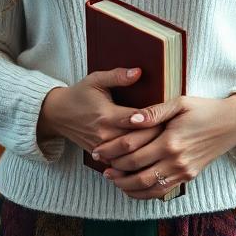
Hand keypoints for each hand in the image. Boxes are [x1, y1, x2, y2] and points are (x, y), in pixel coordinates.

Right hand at [36, 66, 166, 157]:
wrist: (58, 115)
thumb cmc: (80, 95)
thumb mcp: (96, 80)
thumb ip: (118, 76)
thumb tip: (139, 72)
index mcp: (107, 115)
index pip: (136, 120)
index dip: (154, 120)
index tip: (171, 118)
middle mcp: (105, 134)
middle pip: (138, 140)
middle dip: (157, 138)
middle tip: (177, 135)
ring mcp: (103, 148)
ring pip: (131, 155)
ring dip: (149, 153)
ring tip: (168, 148)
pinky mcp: (100, 156)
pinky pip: (122, 163)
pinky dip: (136, 162)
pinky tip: (152, 160)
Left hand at [92, 92, 235, 199]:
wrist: (232, 125)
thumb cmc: (204, 109)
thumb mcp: (180, 102)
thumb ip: (154, 111)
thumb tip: (130, 118)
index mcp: (171, 139)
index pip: (132, 150)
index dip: (111, 152)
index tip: (98, 151)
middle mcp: (176, 159)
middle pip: (136, 173)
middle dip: (115, 171)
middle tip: (101, 167)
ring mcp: (183, 171)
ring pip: (148, 187)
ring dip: (126, 186)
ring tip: (113, 179)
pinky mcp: (188, 177)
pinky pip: (161, 192)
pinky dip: (143, 193)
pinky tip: (132, 187)